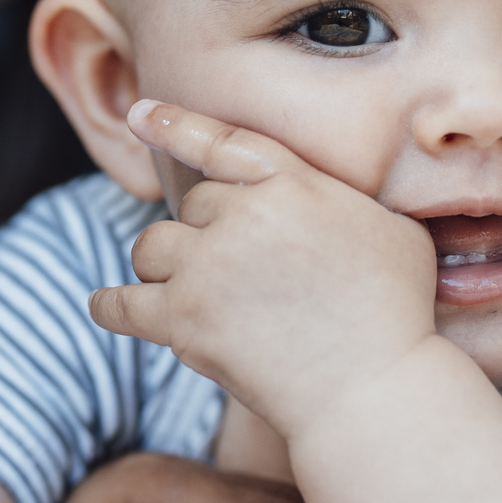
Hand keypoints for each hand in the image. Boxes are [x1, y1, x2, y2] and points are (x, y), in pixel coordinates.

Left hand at [90, 101, 436, 438]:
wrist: (373, 389)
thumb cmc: (395, 313)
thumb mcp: (392, 229)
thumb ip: (341, 200)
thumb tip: (324, 197)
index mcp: (293, 182)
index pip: (221, 142)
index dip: (174, 124)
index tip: (139, 113)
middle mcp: (244, 214)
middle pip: (192, 205)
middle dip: (208, 234)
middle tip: (240, 274)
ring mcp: (208, 266)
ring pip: (151, 247)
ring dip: (166, 266)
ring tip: (196, 294)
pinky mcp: (183, 320)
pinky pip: (122, 304)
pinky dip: (112, 305)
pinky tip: (106, 305)